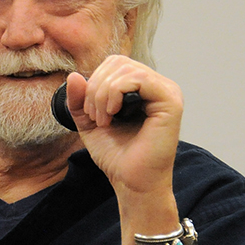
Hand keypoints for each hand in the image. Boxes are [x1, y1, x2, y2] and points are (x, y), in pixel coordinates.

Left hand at [63, 56, 182, 198]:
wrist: (131, 182)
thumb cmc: (117, 156)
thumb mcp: (89, 123)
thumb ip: (79, 100)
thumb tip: (73, 76)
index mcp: (143, 89)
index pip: (114, 64)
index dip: (94, 81)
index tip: (90, 112)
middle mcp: (158, 86)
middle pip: (119, 62)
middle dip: (96, 87)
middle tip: (95, 117)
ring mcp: (167, 92)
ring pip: (126, 69)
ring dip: (103, 94)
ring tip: (103, 120)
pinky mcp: (171, 101)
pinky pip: (138, 79)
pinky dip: (115, 93)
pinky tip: (112, 115)